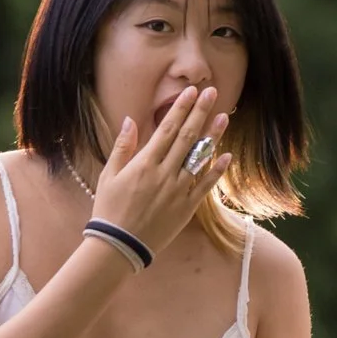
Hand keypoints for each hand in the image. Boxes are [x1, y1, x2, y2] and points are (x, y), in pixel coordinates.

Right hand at [86, 85, 233, 255]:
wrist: (120, 245)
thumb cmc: (110, 209)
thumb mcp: (109, 175)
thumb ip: (122, 147)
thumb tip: (130, 120)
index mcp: (144, 163)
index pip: (167, 129)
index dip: (180, 108)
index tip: (191, 92)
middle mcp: (164, 173)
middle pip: (186, 137)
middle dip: (199, 112)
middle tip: (212, 92)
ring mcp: (178, 190)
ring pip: (199, 158)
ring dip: (212, 136)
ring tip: (224, 116)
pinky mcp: (187, 207)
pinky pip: (205, 186)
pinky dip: (216, 170)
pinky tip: (227, 156)